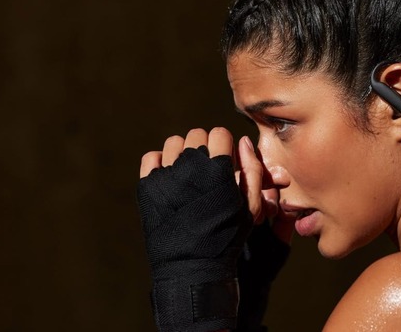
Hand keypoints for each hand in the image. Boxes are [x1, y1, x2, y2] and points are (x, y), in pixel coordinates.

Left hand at [138, 127, 251, 331]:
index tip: (225, 159)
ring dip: (183, 153)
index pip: (220, 133)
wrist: (192, 266)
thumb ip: (252, 171)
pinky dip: (160, 162)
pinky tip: (170, 177)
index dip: (225, 144)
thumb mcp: (250, 206)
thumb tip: (243, 142)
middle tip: (207, 168)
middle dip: (205, 146)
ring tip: (188, 173)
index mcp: (217, 169)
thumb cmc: (227, 235)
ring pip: (173, 143)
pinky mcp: (147, 186)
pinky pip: (151, 157)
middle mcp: (190, 167)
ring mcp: (166, 175)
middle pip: (196, 134)